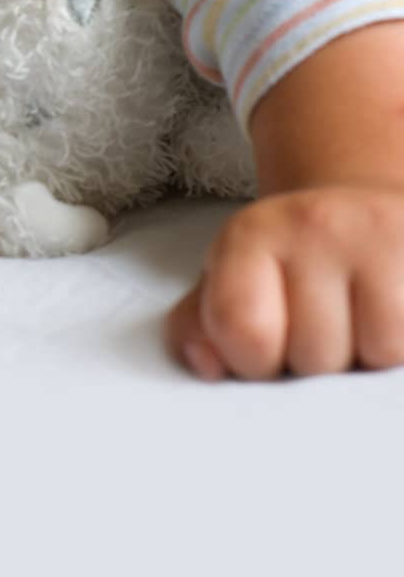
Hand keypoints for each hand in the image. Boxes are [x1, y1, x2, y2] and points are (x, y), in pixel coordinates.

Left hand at [166, 186, 403, 378]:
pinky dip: (399, 349)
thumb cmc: (287, 264)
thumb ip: (198, 328)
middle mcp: (315, 223)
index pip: (243, 330)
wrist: (359, 215)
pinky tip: (387, 320)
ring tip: (356, 324)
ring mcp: (381, 233)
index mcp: (250, 234)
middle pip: (315, 355)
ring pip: (379, 354)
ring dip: (367, 359)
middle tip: (320, 329)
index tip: (264, 349)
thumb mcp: (229, 284)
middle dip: (314, 364)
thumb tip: (206, 366)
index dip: (254, 363)